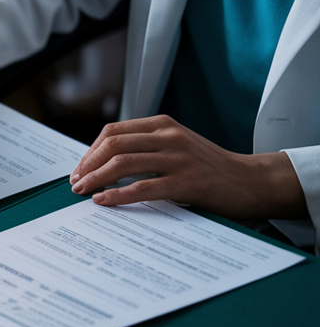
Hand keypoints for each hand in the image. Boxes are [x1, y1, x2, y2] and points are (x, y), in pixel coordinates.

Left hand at [70, 115, 306, 221]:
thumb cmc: (210, 168)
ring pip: (123, 164)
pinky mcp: (187, 182)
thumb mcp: (177, 146)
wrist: (251, 181)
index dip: (90, 151)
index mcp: (163, 125)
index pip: (113, 131)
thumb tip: (103, 163)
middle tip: (75, 183)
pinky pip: (142, 187)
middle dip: (87, 165)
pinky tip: (103, 201)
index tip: (79, 169)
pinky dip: (116, 195)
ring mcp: (179, 158)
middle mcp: (169, 137)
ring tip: (82, 192)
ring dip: (95, 179)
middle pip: (113, 145)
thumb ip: (147, 147)